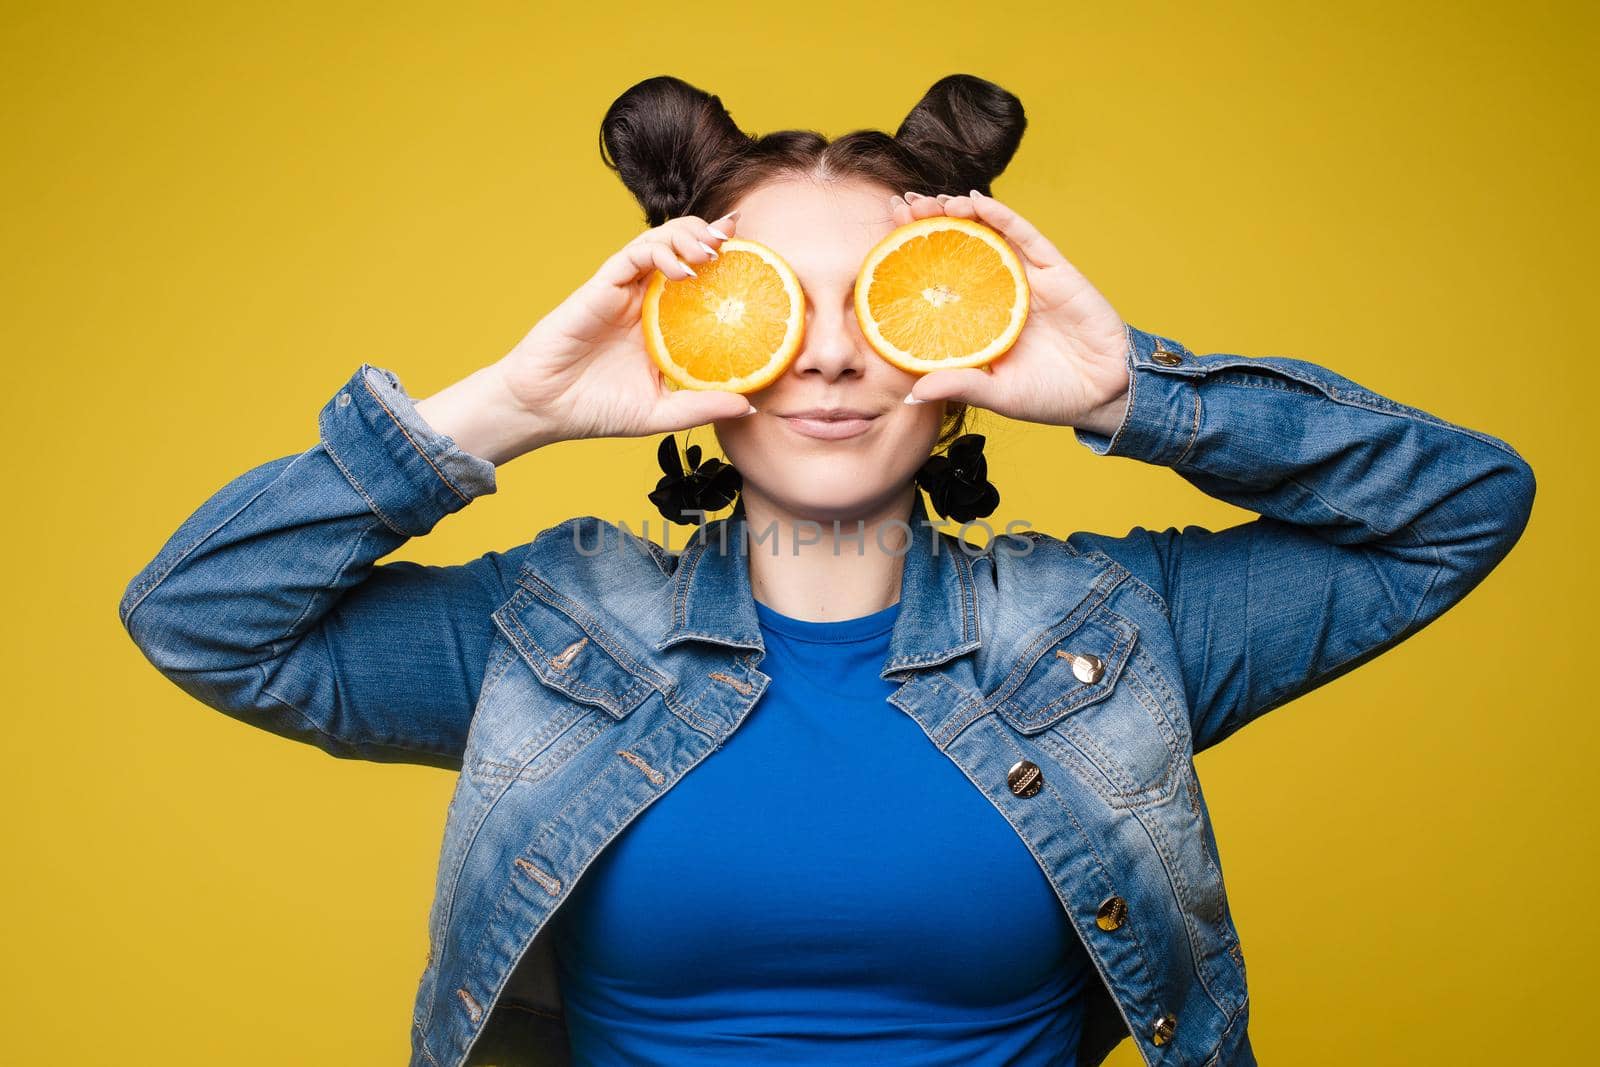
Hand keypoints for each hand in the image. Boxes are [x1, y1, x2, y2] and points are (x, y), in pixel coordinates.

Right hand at [494, 212, 755, 450]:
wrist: (546, 410)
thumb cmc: (598, 410)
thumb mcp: (662, 413)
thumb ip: (702, 406)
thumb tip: (749, 406)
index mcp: (664, 325)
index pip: (701, 283)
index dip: (727, 262)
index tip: (756, 252)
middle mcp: (647, 301)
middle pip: (683, 250)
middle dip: (710, 234)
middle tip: (735, 237)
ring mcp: (625, 291)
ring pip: (660, 242)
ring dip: (688, 235)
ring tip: (712, 248)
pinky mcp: (602, 286)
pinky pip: (633, 255)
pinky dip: (660, 252)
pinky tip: (682, 269)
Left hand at [893, 191, 1129, 431]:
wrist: (1106, 394)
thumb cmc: (1050, 396)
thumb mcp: (998, 395)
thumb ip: (960, 388)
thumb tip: (911, 394)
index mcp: (979, 319)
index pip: (939, 279)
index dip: (913, 255)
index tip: (886, 235)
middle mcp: (998, 292)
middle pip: (957, 248)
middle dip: (929, 224)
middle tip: (901, 205)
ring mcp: (1026, 278)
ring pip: (988, 235)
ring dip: (958, 214)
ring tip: (931, 202)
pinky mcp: (1055, 270)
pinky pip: (1026, 237)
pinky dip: (1001, 217)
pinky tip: (977, 202)